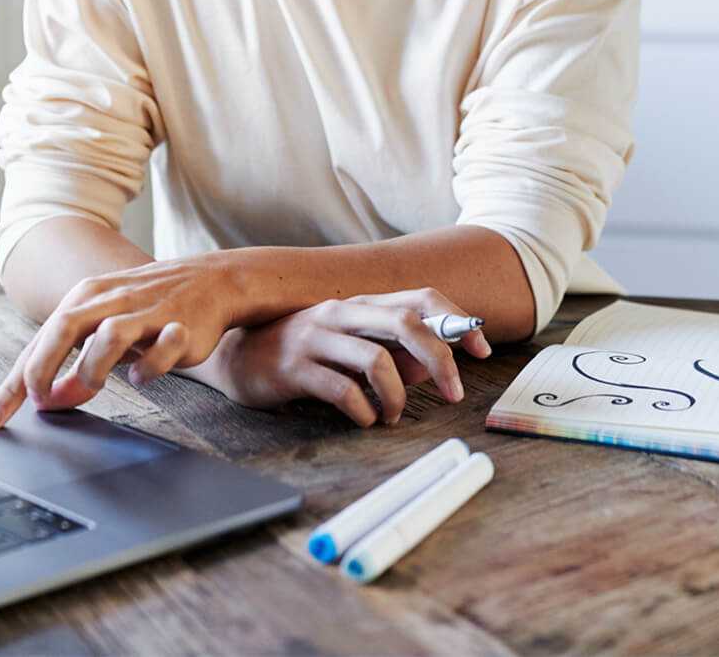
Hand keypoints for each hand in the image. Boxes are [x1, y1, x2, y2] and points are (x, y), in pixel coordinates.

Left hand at [0, 255, 240, 426]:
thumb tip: (51, 401)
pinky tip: (142, 376)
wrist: (212, 281)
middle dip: (41, 370)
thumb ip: (77, 364)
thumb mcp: (107, 331)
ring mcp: (145, 310)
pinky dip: (146, 370)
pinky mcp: (178, 325)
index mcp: (85, 297)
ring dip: (92, 370)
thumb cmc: (149, 310)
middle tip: (40, 404)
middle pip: (63, 328)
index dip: (14, 383)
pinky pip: (158, 352)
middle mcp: (110, 299)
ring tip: (92, 387)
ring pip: (107, 336)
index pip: (39, 341)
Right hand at [212, 287, 491, 427]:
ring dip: (397, 396)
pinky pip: (342, 390)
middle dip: (439, 358)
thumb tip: (428, 367)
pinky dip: (363, 411)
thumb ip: (390, 352)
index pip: (420, 298)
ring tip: (393, 415)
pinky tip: (363, 419)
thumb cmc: (301, 353)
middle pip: (405, 322)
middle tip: (453, 393)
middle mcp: (340, 313)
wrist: (236, 357)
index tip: (481, 350)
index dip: (457, 320)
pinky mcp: (294, 367)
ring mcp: (316, 337)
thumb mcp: (349, 346)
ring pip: (376, 360)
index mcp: (359, 304)